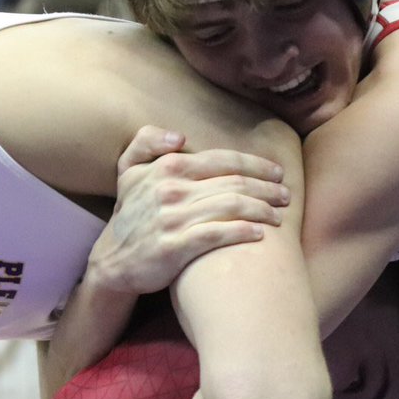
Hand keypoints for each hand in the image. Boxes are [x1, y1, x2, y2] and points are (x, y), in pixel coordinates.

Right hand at [89, 125, 290, 294]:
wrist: (112, 260)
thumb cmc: (131, 213)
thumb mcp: (128, 170)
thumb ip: (146, 142)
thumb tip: (179, 137)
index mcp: (167, 167)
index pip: (223, 160)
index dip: (255, 165)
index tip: (276, 173)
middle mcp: (171, 189)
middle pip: (234, 184)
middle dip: (266, 188)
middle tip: (286, 195)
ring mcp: (172, 219)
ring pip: (231, 208)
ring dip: (261, 210)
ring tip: (279, 216)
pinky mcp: (174, 247)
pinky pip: (217, 235)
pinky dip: (242, 232)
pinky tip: (259, 234)